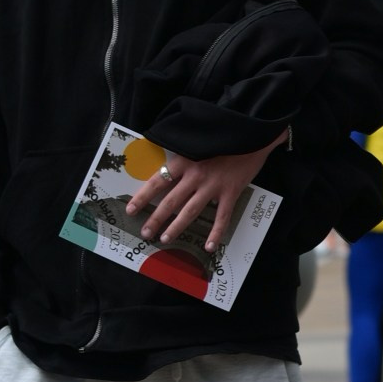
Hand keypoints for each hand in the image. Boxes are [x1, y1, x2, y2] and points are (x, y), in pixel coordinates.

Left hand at [124, 141, 278, 253]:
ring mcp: (213, 186)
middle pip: (171, 201)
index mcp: (185, 161)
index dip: (143, 196)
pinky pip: (222, 217)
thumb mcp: (197, 142)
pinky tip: (209, 246)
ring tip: (165, 239)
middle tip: (145, 232)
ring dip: (176, 227)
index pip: (158, 181)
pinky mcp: (231, 192)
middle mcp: (196, 175)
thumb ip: (183, 156)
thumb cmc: (222, 136)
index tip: (130, 209)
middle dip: (156, 218)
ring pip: (191, 211)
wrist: (251, 135)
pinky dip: (216, 233)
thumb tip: (167, 171)